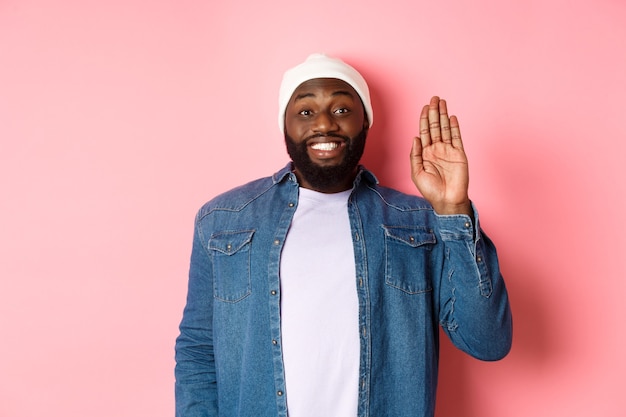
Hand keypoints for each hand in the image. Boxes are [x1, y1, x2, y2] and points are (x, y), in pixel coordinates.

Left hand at [410, 96, 471, 214]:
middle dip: (434, 112)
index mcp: (425, 153)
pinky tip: (452, 118)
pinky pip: (456, 138)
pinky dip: (454, 127)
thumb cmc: (430, 190)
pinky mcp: (459, 154)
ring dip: (443, 115)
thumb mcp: (417, 173)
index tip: (425, 107)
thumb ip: (415, 155)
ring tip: (443, 102)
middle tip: (434, 98)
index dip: (424, 119)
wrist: (447, 200)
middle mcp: (437, 149)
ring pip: (445, 129)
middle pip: (435, 126)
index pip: (424, 131)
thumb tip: (415, 138)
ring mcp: (448, 151)